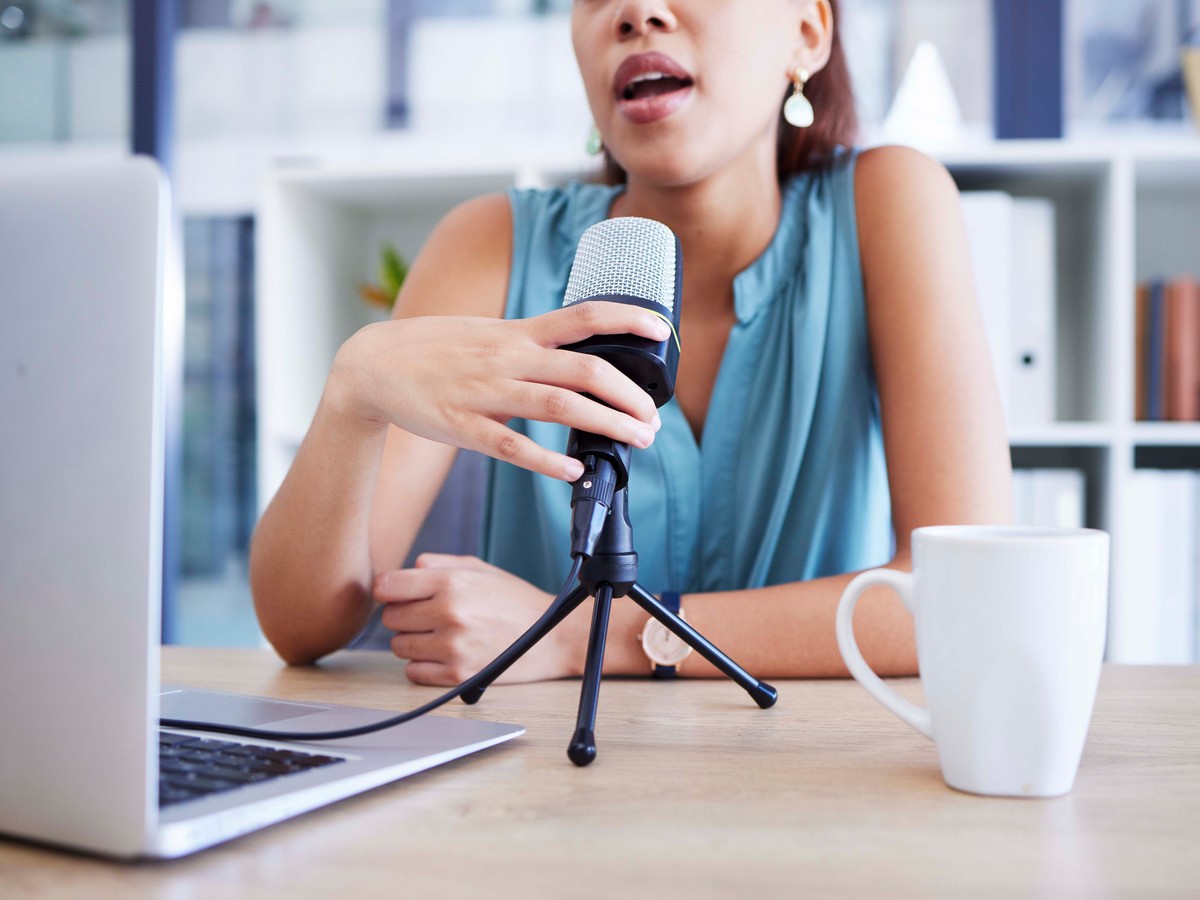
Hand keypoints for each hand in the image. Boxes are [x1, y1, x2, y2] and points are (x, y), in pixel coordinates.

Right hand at [328, 302, 669, 480]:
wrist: (370, 366)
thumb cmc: (434, 351)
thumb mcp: (486, 334)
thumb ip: (530, 345)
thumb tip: (575, 359)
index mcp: (515, 333)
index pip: (583, 317)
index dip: (627, 319)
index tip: (663, 331)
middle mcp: (507, 358)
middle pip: (584, 370)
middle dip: (629, 395)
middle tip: (653, 419)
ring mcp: (485, 392)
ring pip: (559, 406)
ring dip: (606, 424)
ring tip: (638, 440)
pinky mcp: (463, 426)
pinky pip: (511, 446)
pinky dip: (546, 460)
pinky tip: (573, 470)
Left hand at [375, 553, 583, 685]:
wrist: (553, 637)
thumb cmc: (514, 600)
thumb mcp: (479, 568)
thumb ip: (437, 564)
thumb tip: (402, 572)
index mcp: (451, 581)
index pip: (387, 586)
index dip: (388, 590)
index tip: (395, 594)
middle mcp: (448, 613)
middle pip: (390, 618)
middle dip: (404, 615)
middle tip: (426, 615)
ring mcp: (452, 647)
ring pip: (398, 646)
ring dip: (412, 641)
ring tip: (438, 634)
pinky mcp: (458, 676)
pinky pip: (414, 672)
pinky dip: (423, 665)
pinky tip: (443, 654)